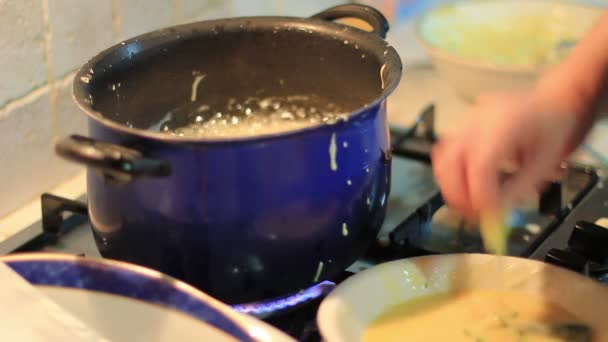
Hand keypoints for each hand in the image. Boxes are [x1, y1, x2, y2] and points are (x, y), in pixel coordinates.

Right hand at [431, 92, 584, 220]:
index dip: (480, 194)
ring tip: (470, 205)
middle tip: (475, 217)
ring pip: (441, 161)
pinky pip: (442, 156)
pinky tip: (464, 187)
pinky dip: (448, 176)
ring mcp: (462, 123)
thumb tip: (494, 215)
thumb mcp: (544, 164)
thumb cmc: (551, 132)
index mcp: (504, 124)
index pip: (480, 164)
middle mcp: (476, 120)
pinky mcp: (457, 129)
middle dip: (459, 195)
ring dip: (451, 188)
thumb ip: (517, 189)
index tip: (489, 216)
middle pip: (451, 162)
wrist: (546, 104)